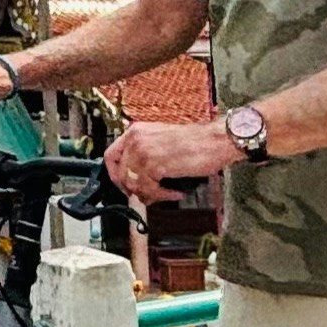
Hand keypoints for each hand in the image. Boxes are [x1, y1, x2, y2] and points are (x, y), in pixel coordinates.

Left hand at [104, 116, 241, 197]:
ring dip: (151, 195)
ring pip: (134, 185)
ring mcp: (143, 151)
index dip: (115, 175)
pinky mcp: (154, 165)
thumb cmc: (196, 142)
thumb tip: (135, 180)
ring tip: (166, 194)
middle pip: (120, 174)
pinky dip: (163, 196)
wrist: (216, 140)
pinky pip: (149, 189)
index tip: (124, 185)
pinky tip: (176, 192)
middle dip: (132, 190)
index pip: (110, 156)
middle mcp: (136, 139)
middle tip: (147, 196)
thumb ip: (144, 156)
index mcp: (136, 131)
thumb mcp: (162, 142)